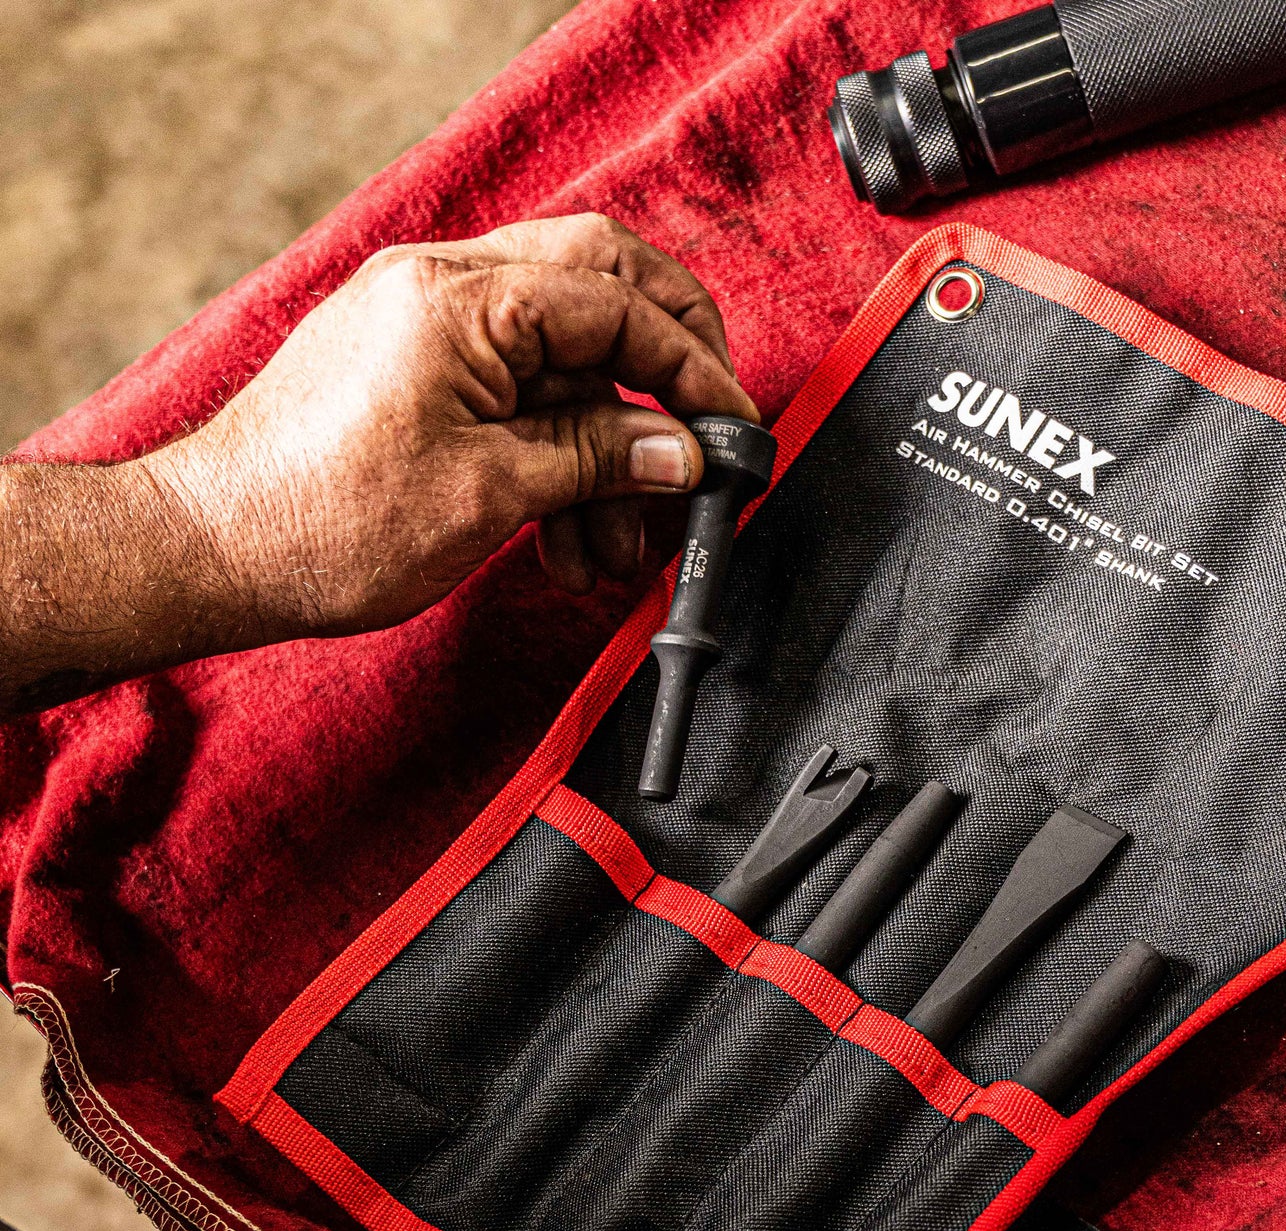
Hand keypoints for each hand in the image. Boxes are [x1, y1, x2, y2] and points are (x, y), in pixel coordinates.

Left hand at [156, 213, 756, 627]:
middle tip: (704, 438)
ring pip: (564, 357)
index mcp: (462, 298)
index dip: (691, 368)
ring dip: (608, 447)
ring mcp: (428, 323)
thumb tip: (679, 452)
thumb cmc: (324, 520)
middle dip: (666, 368)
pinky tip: (571, 536)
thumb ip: (597, 459)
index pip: (617, 303)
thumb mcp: (490, 492)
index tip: (731, 429)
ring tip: (619, 546)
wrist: (216, 551)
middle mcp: (444, 287)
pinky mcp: (417, 367)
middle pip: (600, 288)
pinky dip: (559, 456)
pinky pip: (518, 391)